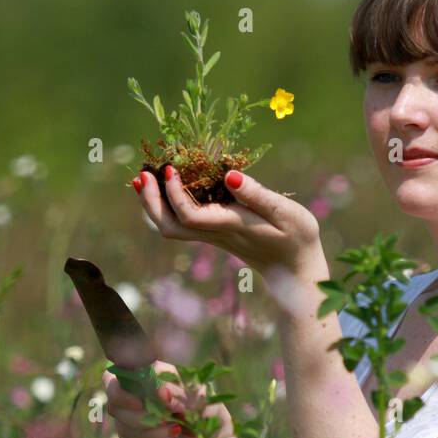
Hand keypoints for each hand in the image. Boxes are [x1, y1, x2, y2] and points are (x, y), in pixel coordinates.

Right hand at [102, 359, 233, 437]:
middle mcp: (135, 391)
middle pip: (115, 405)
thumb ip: (181, 391)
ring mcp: (130, 412)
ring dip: (151, 435)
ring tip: (177, 434)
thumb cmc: (208, 410)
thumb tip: (161, 393)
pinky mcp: (132, 433)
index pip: (115, 375)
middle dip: (142, 420)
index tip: (144, 405)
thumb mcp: (201, 397)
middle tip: (172, 424)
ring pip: (122, 426)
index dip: (124, 393)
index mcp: (149, 373)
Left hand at [131, 166, 326, 283]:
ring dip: (154, 204)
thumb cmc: (296, 238)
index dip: (173, 193)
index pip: (189, 216)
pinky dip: (167, 203)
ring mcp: (213, 236)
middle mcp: (215, 234)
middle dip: (150, 203)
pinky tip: (166, 185)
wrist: (296, 269)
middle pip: (169, 227)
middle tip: (141, 174)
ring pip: (172, 228)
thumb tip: (229, 174)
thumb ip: (256, 194)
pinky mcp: (215, 233)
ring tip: (144, 178)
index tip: (171, 168)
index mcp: (229, 226)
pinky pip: (182, 222)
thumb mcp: (284, 212)